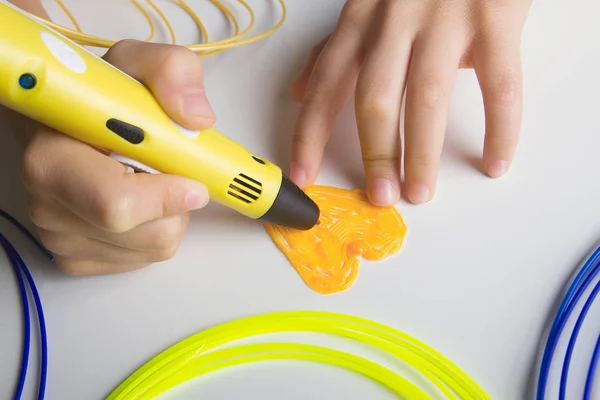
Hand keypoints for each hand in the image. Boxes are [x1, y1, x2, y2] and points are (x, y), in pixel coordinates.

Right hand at [19, 40, 214, 274]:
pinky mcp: (76, 260)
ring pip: (156, 248)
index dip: (166, 196)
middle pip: (150, 234)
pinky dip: (155, 230)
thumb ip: (171, 72)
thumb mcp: (135, 65)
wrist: (62, 124)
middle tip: (169, 170)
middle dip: (177, 205)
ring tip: (148, 179)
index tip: (194, 180)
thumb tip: (198, 119)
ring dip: (170, 215)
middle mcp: (49, 207)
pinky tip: (139, 201)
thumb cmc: (98, 98)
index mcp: (53, 160)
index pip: (118, 204)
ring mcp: (61, 240)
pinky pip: (145, 258)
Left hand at [289, 0, 531, 204]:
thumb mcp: (367, 6)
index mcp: (360, 21)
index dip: (309, 134)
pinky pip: (498, 84)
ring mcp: (445, 18)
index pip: (325, 86)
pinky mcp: (496, 18)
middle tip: (381, 195)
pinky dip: (500, 128)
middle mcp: (395, 20)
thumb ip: (332, 49)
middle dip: (374, 154)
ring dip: (422, 153)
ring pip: (427, 97)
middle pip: (374, 97)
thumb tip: (298, 91)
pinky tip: (495, 161)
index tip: (302, 176)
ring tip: (421, 191)